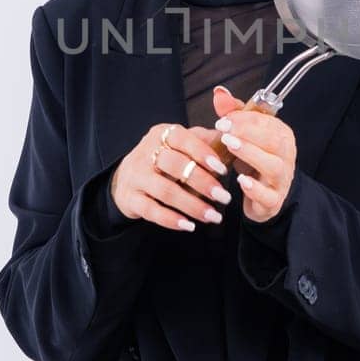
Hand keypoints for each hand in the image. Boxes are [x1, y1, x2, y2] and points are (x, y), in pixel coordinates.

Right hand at [109, 122, 233, 231]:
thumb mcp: (181, 145)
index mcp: (161, 134)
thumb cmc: (164, 160)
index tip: (223, 169)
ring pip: (165, 191)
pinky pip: (151, 210)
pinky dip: (172, 220)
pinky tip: (190, 226)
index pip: (182, 138)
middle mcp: (145, 153)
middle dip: (203, 182)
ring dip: (192, 205)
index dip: (203, 153)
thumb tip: (233, 139)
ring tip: (213, 216)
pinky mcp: (130, 199)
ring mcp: (136, 176)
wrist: (126, 179)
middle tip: (224, 197)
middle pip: (175, 165)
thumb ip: (205, 140)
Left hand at [211, 86, 296, 223]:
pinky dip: (254, 188)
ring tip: (230, 146)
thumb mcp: (244, 136)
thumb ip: (234, 114)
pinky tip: (240, 180)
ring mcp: (282, 179)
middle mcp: (286, 156)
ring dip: (250, 154)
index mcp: (282, 136)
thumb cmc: (254, 161)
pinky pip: (268, 195)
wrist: (265, 196)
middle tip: (224, 129)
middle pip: (274, 141)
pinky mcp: (274, 200)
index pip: (268, 122)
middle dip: (248, 133)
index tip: (223, 118)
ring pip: (273, 166)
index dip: (245, 118)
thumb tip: (220, 92)